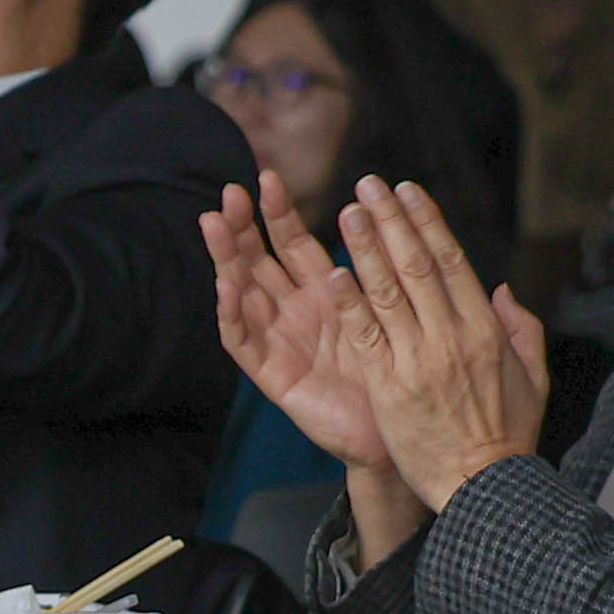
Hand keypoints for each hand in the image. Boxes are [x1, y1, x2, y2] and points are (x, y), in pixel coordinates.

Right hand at [203, 189, 389, 478]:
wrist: (395, 436)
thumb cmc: (399, 375)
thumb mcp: (393, 311)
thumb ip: (389, 270)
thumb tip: (393, 218)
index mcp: (325, 291)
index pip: (292, 241)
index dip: (278, 211)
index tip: (269, 177)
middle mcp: (295, 310)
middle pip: (258, 259)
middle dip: (243, 225)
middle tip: (231, 192)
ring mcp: (279, 340)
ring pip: (242, 290)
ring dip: (226, 258)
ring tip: (214, 224)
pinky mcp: (272, 373)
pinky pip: (243, 341)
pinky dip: (232, 313)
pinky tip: (227, 286)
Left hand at [330, 181, 547, 514]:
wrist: (484, 486)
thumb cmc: (507, 435)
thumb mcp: (533, 376)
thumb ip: (520, 328)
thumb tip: (503, 289)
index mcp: (485, 329)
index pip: (452, 261)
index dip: (427, 222)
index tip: (408, 192)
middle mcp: (452, 336)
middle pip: (418, 265)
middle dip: (392, 220)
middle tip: (370, 185)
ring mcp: (419, 359)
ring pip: (389, 291)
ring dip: (367, 247)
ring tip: (348, 211)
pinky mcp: (391, 386)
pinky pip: (368, 336)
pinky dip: (351, 302)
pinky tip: (335, 273)